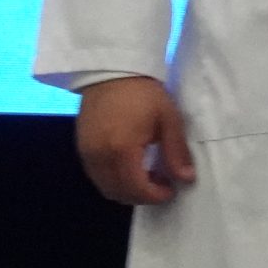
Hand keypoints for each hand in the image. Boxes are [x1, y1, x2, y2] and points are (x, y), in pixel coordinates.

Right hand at [75, 75, 195, 205]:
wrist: (112, 71)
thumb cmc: (143, 92)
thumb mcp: (168, 118)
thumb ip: (176, 152)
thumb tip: (186, 178)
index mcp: (122, 151)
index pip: (137, 189)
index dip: (155, 196)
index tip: (171, 190)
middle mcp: (99, 158)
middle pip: (119, 193)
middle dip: (142, 196)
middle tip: (161, 184)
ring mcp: (87, 155)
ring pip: (105, 187)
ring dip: (127, 190)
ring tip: (148, 176)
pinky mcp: (81, 149)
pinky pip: (97, 176)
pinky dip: (114, 180)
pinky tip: (130, 167)